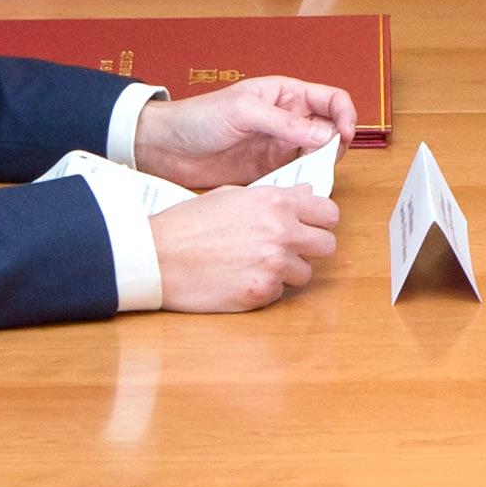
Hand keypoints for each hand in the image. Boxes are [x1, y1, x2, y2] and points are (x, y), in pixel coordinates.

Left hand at [130, 77, 362, 187]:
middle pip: (330, 131)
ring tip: (308, 177)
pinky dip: (301, 185)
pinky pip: (296, 178)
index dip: (345, 115)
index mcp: (286, 95)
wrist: (166, 147)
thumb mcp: (243, 111)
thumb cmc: (198, 117)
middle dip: (334, 146)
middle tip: (323, 160)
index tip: (345, 134)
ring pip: (316, 158)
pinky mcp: (269, 171)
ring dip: (319, 168)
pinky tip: (294, 190)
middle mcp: (288, 120)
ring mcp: (280, 147)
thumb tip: (324, 134)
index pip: (331, 100)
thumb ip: (284, 123)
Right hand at [144, 182, 338, 312]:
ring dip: (287, 271)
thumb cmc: (188, 224)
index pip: (329, 213)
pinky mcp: (261, 292)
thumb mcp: (232, 196)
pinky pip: (280, 293)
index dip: (319, 221)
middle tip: (287, 249)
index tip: (310, 226)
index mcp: (275, 203)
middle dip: (310, 248)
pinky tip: (240, 278)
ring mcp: (273, 265)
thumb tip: (308, 193)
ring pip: (305, 273)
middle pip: (327, 245)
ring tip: (255, 264)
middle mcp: (281, 232)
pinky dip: (265, 288)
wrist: (156, 257)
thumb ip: (276, 196)